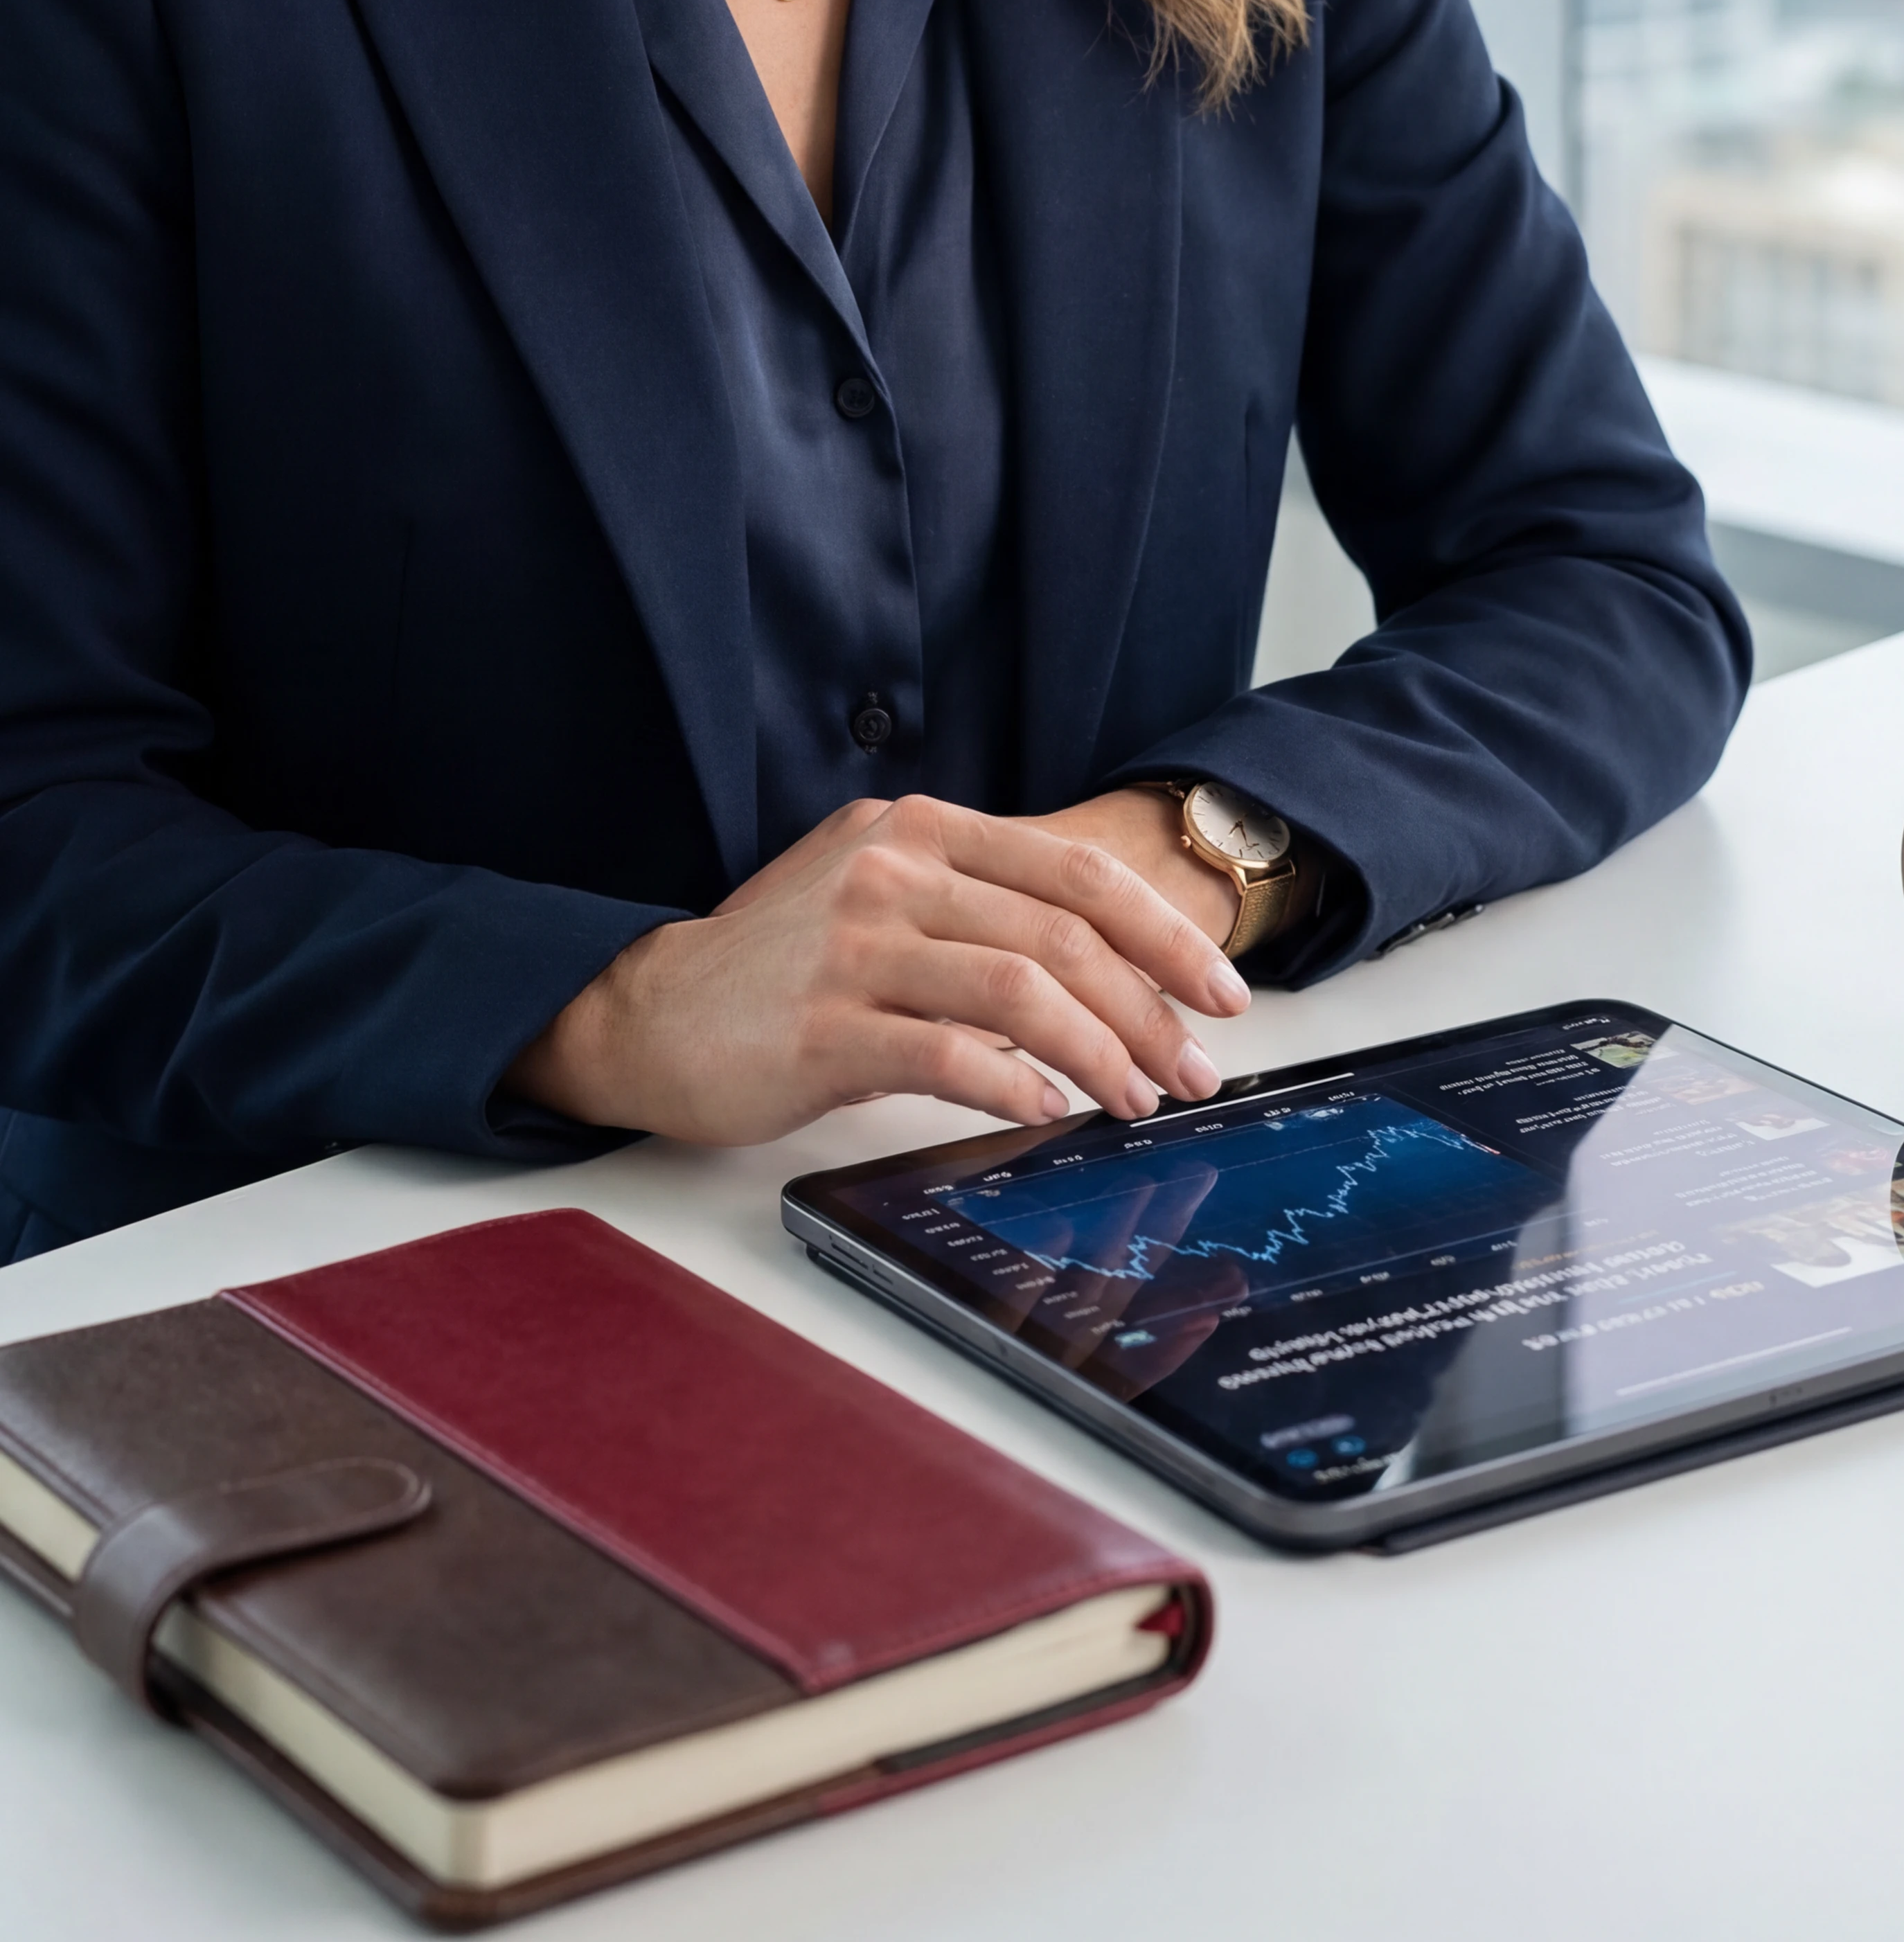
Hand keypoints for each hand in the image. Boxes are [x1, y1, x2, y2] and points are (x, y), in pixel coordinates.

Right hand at [506, 790, 1250, 1149]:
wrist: (645, 1010)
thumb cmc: (776, 966)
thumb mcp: (877, 897)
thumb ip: (974, 909)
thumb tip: (1105, 971)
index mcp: (915, 829)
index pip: (1072, 871)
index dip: (1162, 931)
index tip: (1219, 990)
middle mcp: (891, 870)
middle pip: (1062, 933)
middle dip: (1150, 1008)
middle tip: (1192, 1070)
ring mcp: (855, 945)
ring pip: (1021, 990)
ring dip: (1100, 1053)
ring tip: (1136, 1102)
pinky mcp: (823, 1027)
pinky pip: (950, 1055)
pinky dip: (1015, 1086)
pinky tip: (1048, 1112)